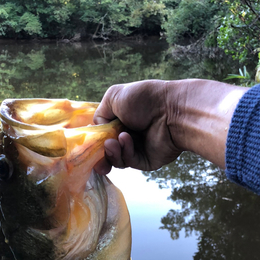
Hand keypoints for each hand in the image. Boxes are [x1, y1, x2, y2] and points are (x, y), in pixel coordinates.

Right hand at [93, 79, 246, 173]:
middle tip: (100, 149)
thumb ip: (100, 114)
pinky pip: (130, 162)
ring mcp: (138, 150)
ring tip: (113, 142)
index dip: (94, 142)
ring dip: (112, 151)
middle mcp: (129, 135)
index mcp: (122, 120)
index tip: (87, 145)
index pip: (103, 136)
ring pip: (117, 159)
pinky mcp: (147, 161)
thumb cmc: (144, 99)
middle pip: (108, 152)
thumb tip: (97, 130)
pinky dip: (125, 152)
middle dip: (101, 152)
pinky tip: (126, 139)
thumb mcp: (114, 97)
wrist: (172, 110)